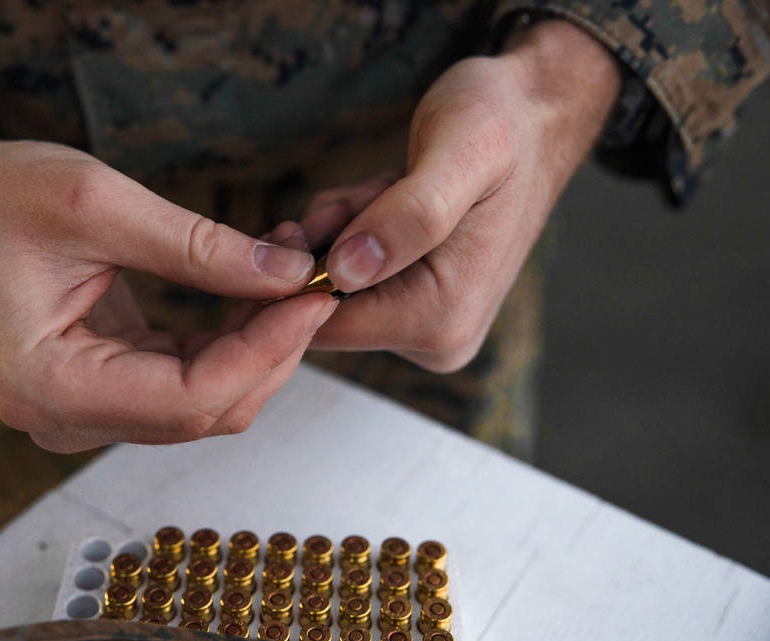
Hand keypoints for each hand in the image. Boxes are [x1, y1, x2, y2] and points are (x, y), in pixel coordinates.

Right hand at [0, 115, 335, 450]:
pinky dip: (229, 344)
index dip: (264, 353)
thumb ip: (197, 248)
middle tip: (313, 283)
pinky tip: (255, 295)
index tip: (313, 297)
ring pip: (204, 402)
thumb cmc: (5, 196)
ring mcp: (83, 411)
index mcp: (47, 385)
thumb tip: (287, 274)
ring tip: (288, 278)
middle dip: (270, 350)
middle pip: (203, 411)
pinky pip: (187, 382)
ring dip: (257, 347)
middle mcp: (62, 417)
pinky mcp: (104, 390)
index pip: (188, 399)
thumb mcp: (101, 205)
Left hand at [297, 19, 620, 370]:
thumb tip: (346, 272)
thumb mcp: (460, 152)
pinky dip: (350, 231)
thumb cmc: (502, 124)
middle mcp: (435, 340)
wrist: (534, 115)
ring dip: (338, 230)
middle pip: (322, 308)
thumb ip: (409, 215)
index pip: (319, 327)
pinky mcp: (416, 303)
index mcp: (442, 320)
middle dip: (323, 246)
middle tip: (366, 193)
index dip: (291, 276)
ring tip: (388, 187)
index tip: (307, 220)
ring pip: (331, 287)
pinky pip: (349, 276)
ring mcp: (426, 325)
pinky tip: (387, 198)